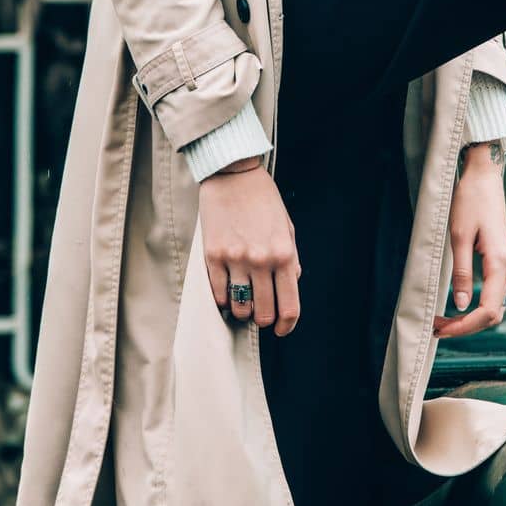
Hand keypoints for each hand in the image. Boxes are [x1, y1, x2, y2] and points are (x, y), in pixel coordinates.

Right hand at [199, 163, 301, 335]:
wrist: (234, 175)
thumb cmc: (263, 200)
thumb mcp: (287, 227)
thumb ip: (291, 259)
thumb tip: (292, 285)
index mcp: (284, 254)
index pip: (289, 305)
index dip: (286, 325)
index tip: (281, 329)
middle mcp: (262, 260)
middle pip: (264, 313)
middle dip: (263, 319)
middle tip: (260, 313)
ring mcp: (236, 259)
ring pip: (240, 307)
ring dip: (242, 310)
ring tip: (243, 299)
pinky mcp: (213, 256)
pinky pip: (218, 294)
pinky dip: (223, 299)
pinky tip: (227, 290)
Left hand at [433, 142, 505, 339]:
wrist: (484, 177)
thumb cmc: (470, 201)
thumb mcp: (459, 236)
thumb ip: (462, 273)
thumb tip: (462, 306)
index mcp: (500, 263)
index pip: (488, 310)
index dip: (465, 326)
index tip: (442, 329)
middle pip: (493, 313)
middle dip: (466, 326)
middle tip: (437, 327)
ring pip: (493, 305)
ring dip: (470, 318)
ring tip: (443, 320)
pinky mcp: (500, 260)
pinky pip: (492, 292)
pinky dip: (475, 305)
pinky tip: (457, 306)